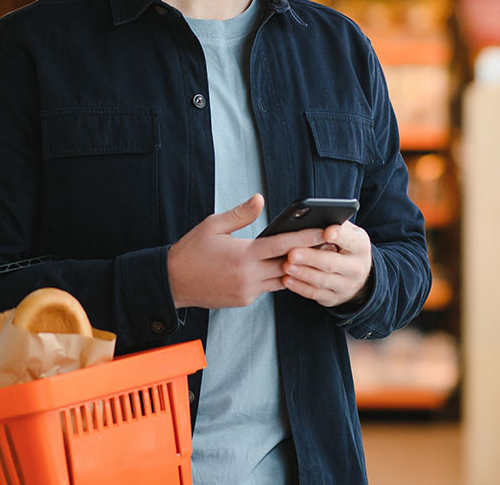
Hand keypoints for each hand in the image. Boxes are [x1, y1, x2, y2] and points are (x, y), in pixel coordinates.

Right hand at [168, 194, 326, 308]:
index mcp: (244, 255)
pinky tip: (281, 267)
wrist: (173, 282)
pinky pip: (267, 288)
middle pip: (289, 265)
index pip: (283, 245)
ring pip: (281, 280)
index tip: (325, 232)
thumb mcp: (213, 225)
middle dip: (309, 255)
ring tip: (310, 256)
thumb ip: (240, 214)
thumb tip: (260, 199)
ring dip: (294, 269)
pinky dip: (274, 277)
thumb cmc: (191, 251)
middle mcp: (249, 276)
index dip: (307, 237)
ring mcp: (247, 291)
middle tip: (327, 244)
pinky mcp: (244, 300)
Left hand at [281, 220, 373, 307]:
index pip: (350, 240)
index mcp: (360, 246)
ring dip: (302, 273)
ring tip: (286, 266)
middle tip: (292, 253)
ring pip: (322, 280)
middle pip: (332, 263)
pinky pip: (315, 294)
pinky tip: (287, 280)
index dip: (339, 236)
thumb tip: (313, 214)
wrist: (359, 275)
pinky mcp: (334, 298)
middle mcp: (356, 268)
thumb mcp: (348, 233)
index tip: (326, 232)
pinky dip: (299, 287)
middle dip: (311, 258)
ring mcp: (346, 285)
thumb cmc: (346, 247)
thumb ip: (334, 223)